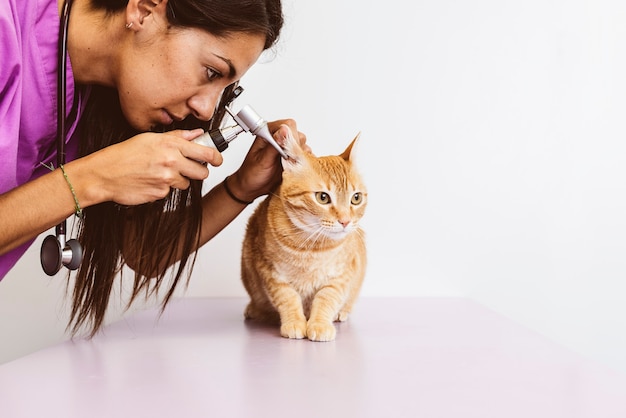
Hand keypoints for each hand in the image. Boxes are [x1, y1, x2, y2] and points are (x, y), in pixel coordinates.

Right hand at [82, 129, 222, 205]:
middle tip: (188, 168)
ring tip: (159, 173)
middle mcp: (171, 161)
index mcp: (170, 145)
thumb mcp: (150, 138)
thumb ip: (177, 137)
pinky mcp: (161, 193)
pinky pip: (170, 192)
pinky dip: (163, 188)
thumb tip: (197, 133)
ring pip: (186, 183)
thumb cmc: (123, 155)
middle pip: (201, 172)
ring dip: (178, 180)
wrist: (103, 174)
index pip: (205, 152)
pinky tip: (150, 181)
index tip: (218, 160)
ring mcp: (167, 179)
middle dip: (198, 171)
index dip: (216, 157)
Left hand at [228, 119, 306, 201]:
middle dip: (295, 148)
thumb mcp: (262, 160)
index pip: (288, 125)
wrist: (251, 188)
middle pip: (298, 134)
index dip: (291, 137)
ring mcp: (286, 147)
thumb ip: (274, 146)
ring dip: (299, 156)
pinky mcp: (292, 157)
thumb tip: (284, 131)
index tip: (286, 152)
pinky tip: (293, 168)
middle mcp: (278, 138)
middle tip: (287, 160)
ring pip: (303, 145)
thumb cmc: (251, 173)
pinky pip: (305, 155)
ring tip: (288, 165)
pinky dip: (303, 162)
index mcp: (268, 133)